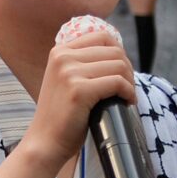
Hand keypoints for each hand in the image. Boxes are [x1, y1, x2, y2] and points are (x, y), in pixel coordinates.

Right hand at [29, 23, 138, 169]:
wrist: (45, 140)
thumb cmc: (63, 114)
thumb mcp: (67, 79)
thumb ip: (84, 63)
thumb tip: (120, 53)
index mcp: (59, 51)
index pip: (103, 37)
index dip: (119, 54)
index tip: (120, 74)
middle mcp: (62, 57)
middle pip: (115, 51)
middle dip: (128, 71)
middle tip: (126, 90)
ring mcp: (68, 72)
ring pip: (119, 65)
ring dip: (130, 83)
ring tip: (126, 97)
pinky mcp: (78, 90)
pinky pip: (118, 83)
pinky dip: (128, 93)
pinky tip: (125, 103)